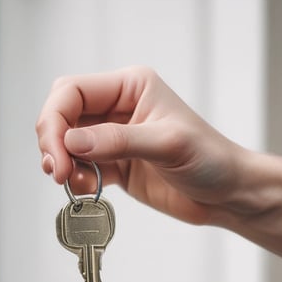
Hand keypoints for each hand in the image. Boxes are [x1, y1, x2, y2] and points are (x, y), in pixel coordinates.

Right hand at [35, 66, 250, 224]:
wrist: (229, 194)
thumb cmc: (211, 159)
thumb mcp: (167, 144)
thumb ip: (118, 141)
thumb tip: (71, 142)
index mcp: (130, 86)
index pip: (72, 91)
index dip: (56, 120)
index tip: (58, 154)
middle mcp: (117, 107)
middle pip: (62, 114)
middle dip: (53, 142)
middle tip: (57, 172)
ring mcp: (113, 137)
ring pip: (66, 143)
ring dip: (61, 163)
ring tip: (72, 183)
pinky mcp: (114, 164)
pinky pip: (80, 168)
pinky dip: (75, 180)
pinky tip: (87, 190)